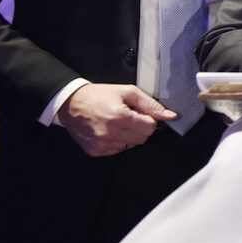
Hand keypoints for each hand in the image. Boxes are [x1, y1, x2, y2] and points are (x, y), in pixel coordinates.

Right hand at [58, 83, 176, 156]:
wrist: (71, 103)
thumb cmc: (99, 95)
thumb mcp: (127, 92)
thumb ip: (151, 104)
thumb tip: (170, 116)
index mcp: (119, 116)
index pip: (150, 127)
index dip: (148, 119)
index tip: (140, 113)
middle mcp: (109, 133)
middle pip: (143, 138)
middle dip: (140, 127)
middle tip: (129, 116)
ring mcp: (101, 144)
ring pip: (131, 145)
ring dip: (129, 135)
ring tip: (117, 122)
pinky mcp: (95, 151)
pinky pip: (118, 150)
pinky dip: (118, 141)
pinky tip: (109, 130)